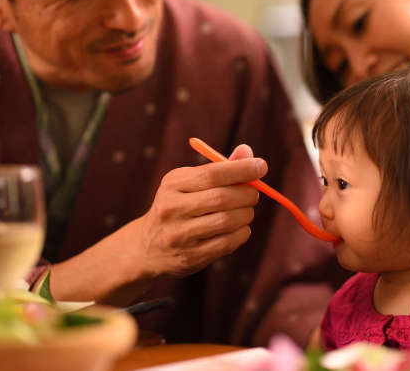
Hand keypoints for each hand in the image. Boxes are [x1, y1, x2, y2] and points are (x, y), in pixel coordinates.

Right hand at [134, 144, 266, 278]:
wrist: (147, 248)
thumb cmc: (179, 206)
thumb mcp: (189, 183)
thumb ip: (219, 168)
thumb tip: (247, 152)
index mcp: (172, 184)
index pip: (212, 174)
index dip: (241, 169)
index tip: (261, 166)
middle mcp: (172, 208)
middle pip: (222, 198)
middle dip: (247, 194)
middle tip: (254, 193)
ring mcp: (180, 235)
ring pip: (227, 221)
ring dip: (246, 214)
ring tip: (246, 211)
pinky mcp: (191, 257)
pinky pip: (227, 242)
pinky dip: (242, 232)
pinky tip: (240, 228)